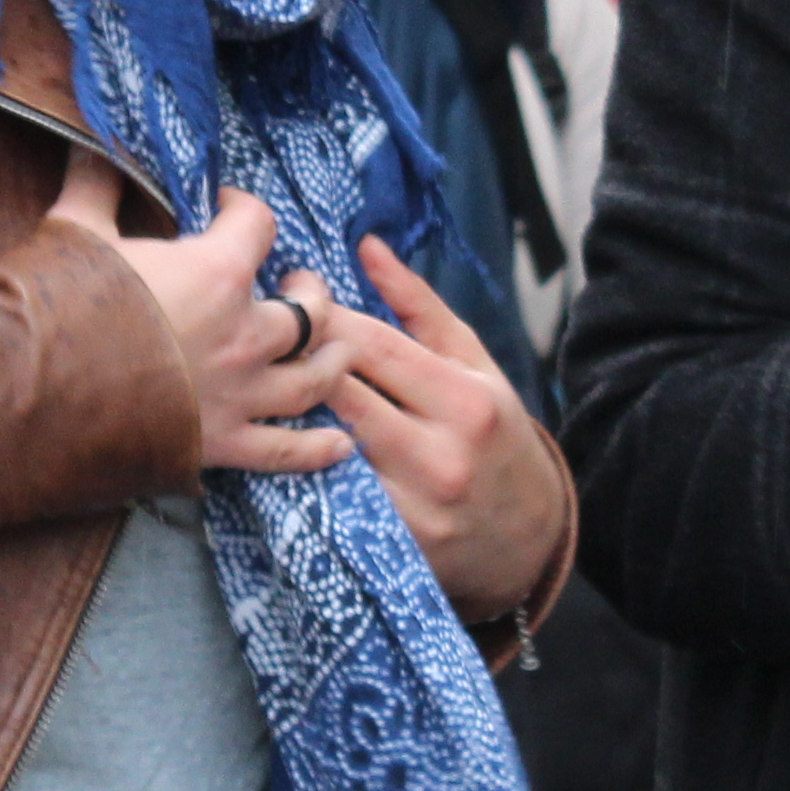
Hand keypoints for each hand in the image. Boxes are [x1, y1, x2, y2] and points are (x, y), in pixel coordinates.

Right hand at [51, 155, 355, 477]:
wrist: (27, 391)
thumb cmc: (54, 303)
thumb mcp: (74, 229)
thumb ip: (97, 185)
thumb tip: (96, 146)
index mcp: (216, 272)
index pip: (259, 224)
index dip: (245, 209)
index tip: (227, 207)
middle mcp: (244, 333)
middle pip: (308, 309)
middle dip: (309, 290)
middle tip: (298, 283)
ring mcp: (239, 394)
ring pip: (314, 376)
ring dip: (333, 357)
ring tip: (339, 344)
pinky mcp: (222, 444)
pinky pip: (285, 450)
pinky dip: (317, 448)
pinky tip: (340, 443)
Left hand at [289, 239, 572, 621]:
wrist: (526, 534)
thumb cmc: (494, 433)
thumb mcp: (474, 363)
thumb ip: (419, 305)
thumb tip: (366, 245)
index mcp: (465, 400)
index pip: (375, 348)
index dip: (324, 318)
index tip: (293, 295)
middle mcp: (439, 455)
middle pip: (341, 394)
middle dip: (297, 358)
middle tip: (263, 336)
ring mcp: (412, 506)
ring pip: (324, 445)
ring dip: (290, 412)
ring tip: (265, 384)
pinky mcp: (389, 545)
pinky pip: (328, 493)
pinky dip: (304, 463)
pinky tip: (282, 440)